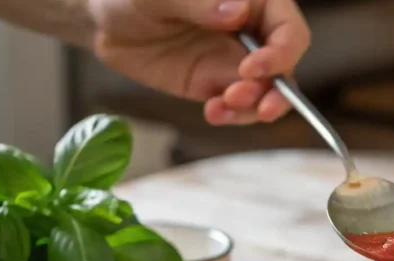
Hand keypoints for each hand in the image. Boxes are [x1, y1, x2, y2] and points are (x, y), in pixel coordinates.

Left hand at [88, 0, 309, 125]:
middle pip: (285, 67)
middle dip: (276, 90)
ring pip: (266, 92)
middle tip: (254, 104)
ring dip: (253, 107)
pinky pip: (238, 107)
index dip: (281, 52)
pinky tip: (212, 113)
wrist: (105, 19)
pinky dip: (232, 116)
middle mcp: (252, 33)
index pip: (289, 30)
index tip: (251, 68)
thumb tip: (237, 11)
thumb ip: (199, 0)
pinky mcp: (215, 85)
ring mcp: (235, 62)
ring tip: (221, 106)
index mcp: (253, 1)